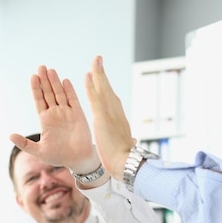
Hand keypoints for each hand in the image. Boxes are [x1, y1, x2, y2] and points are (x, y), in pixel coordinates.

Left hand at [10, 65, 97, 172]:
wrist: (78, 160)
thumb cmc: (59, 156)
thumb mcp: (38, 151)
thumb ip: (24, 143)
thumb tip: (10, 135)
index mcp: (45, 120)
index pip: (39, 100)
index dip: (36, 89)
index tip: (33, 77)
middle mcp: (55, 113)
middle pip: (48, 93)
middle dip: (45, 81)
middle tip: (41, 67)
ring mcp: (67, 113)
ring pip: (59, 94)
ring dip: (55, 82)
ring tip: (50, 70)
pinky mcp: (78, 114)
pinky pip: (73, 100)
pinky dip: (69, 90)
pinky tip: (64, 81)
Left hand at [85, 56, 132, 180]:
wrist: (125, 162)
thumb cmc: (125, 158)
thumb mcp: (126, 145)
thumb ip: (128, 140)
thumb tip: (133, 140)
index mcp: (119, 118)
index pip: (111, 99)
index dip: (106, 88)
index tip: (102, 80)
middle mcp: (116, 111)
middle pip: (108, 89)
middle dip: (102, 74)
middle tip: (98, 60)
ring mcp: (110, 112)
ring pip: (103, 88)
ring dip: (98, 73)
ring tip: (95, 60)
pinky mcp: (103, 116)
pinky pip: (95, 97)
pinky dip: (92, 85)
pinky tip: (88, 74)